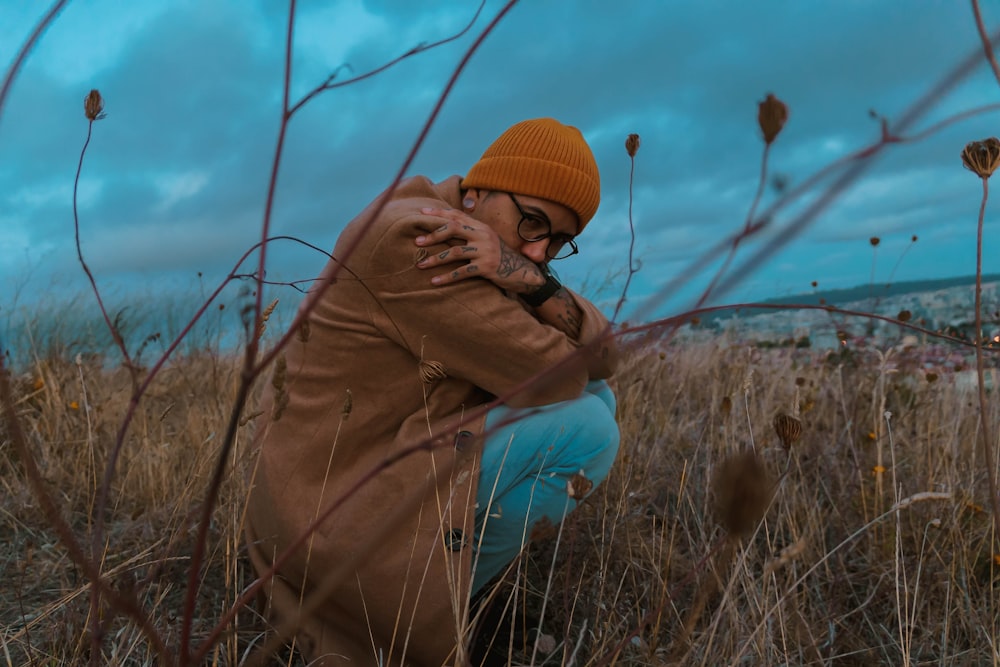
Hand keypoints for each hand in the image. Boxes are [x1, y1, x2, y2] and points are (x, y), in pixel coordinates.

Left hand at [415, 207, 545, 293]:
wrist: (522, 271)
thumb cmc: (500, 256)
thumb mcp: (487, 240)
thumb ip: (471, 233)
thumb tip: (447, 229)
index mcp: (482, 227)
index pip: (457, 215)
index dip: (439, 213)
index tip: (421, 214)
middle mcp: (484, 235)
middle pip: (454, 228)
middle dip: (433, 235)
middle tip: (417, 242)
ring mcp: (486, 251)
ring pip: (455, 252)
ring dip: (435, 259)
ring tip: (420, 264)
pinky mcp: (486, 267)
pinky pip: (462, 272)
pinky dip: (447, 277)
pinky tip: (435, 282)